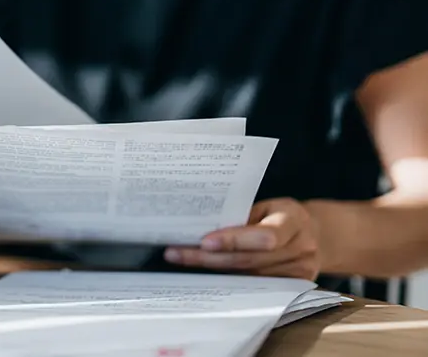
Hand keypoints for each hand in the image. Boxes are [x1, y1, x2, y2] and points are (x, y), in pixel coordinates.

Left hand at [164, 198, 321, 279]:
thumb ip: (241, 216)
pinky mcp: (294, 288)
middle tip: (177, 254)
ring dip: (212, 271)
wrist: (316, 236)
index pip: (264, 235)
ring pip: (248, 276)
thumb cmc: (281, 216)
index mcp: (294, 220)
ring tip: (182, 261)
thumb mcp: (267, 206)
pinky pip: (255, 287)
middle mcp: (301, 248)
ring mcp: (300, 272)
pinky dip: (228, 281)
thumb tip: (201, 224)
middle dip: (209, 258)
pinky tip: (204, 275)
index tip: (204, 241)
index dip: (234, 240)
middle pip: (249, 260)